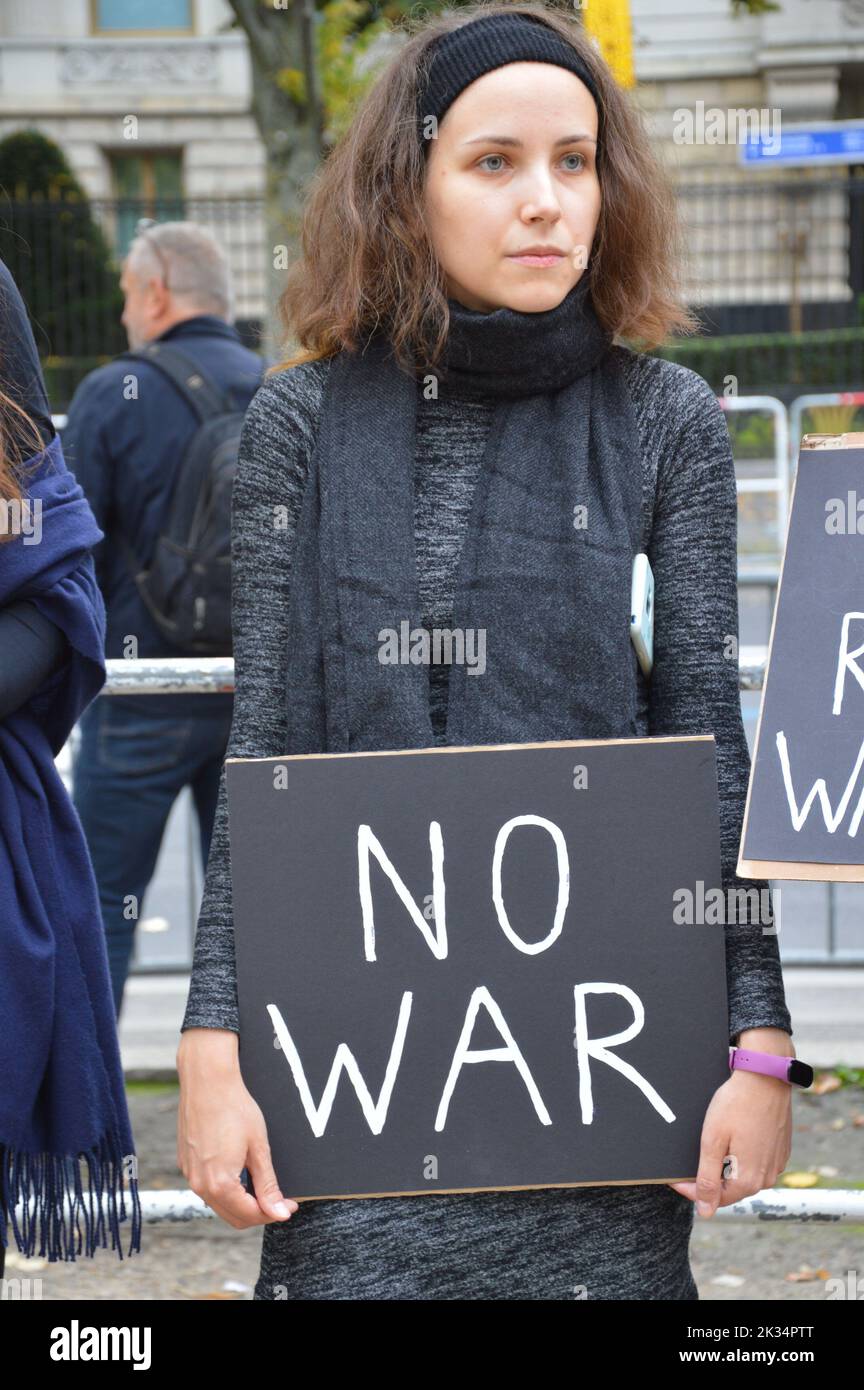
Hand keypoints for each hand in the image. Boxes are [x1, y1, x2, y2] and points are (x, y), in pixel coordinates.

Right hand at [177, 1028, 298, 1229]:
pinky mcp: (185, 1163)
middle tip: (279, 1198)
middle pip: (233, 1217)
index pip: (249, 1215)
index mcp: (219, 1184)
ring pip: (218, 1205)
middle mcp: (199, 1185)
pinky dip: (225, 1189)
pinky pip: (207, 1188)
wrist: (207, 1081)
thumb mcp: (259, 1147)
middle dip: (258, 1212)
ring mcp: (189, 1174)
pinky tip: (240, 1171)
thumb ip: (268, 1185)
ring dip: (241, 1203)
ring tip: (261, 1184)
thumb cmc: (235, 1108)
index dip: (273, 1213)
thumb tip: (279, 1213)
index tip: (289, 1205)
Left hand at [668, 1060, 792, 1215]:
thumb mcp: (713, 1141)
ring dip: (726, 1167)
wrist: (765, 1077)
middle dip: (709, 1178)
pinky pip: (757, 1162)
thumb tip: (705, 1212)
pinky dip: (742, 1156)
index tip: (674, 1179)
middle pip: (730, 1189)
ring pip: (744, 1175)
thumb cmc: (736, 1105)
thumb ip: (707, 1179)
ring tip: (713, 1146)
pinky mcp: (781, 1150)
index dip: (692, 1190)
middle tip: (690, 1161)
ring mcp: (776, 1164)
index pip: (715, 1199)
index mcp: (748, 1180)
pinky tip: (734, 1138)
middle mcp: (767, 1178)